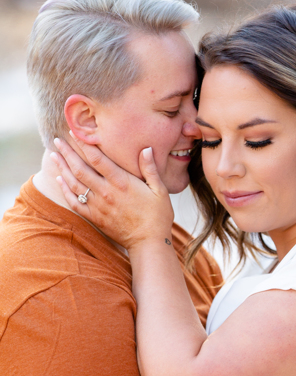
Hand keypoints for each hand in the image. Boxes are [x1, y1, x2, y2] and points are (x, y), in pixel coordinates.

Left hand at [52, 136, 173, 249]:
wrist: (149, 243)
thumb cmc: (158, 216)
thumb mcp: (160, 190)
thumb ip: (150, 169)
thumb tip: (146, 149)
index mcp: (122, 182)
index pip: (98, 159)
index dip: (85, 144)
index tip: (75, 132)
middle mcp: (106, 192)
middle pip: (81, 168)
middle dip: (67, 152)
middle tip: (57, 140)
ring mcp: (99, 206)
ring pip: (75, 183)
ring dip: (62, 168)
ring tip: (54, 156)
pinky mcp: (95, 217)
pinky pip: (75, 202)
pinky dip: (66, 190)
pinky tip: (60, 180)